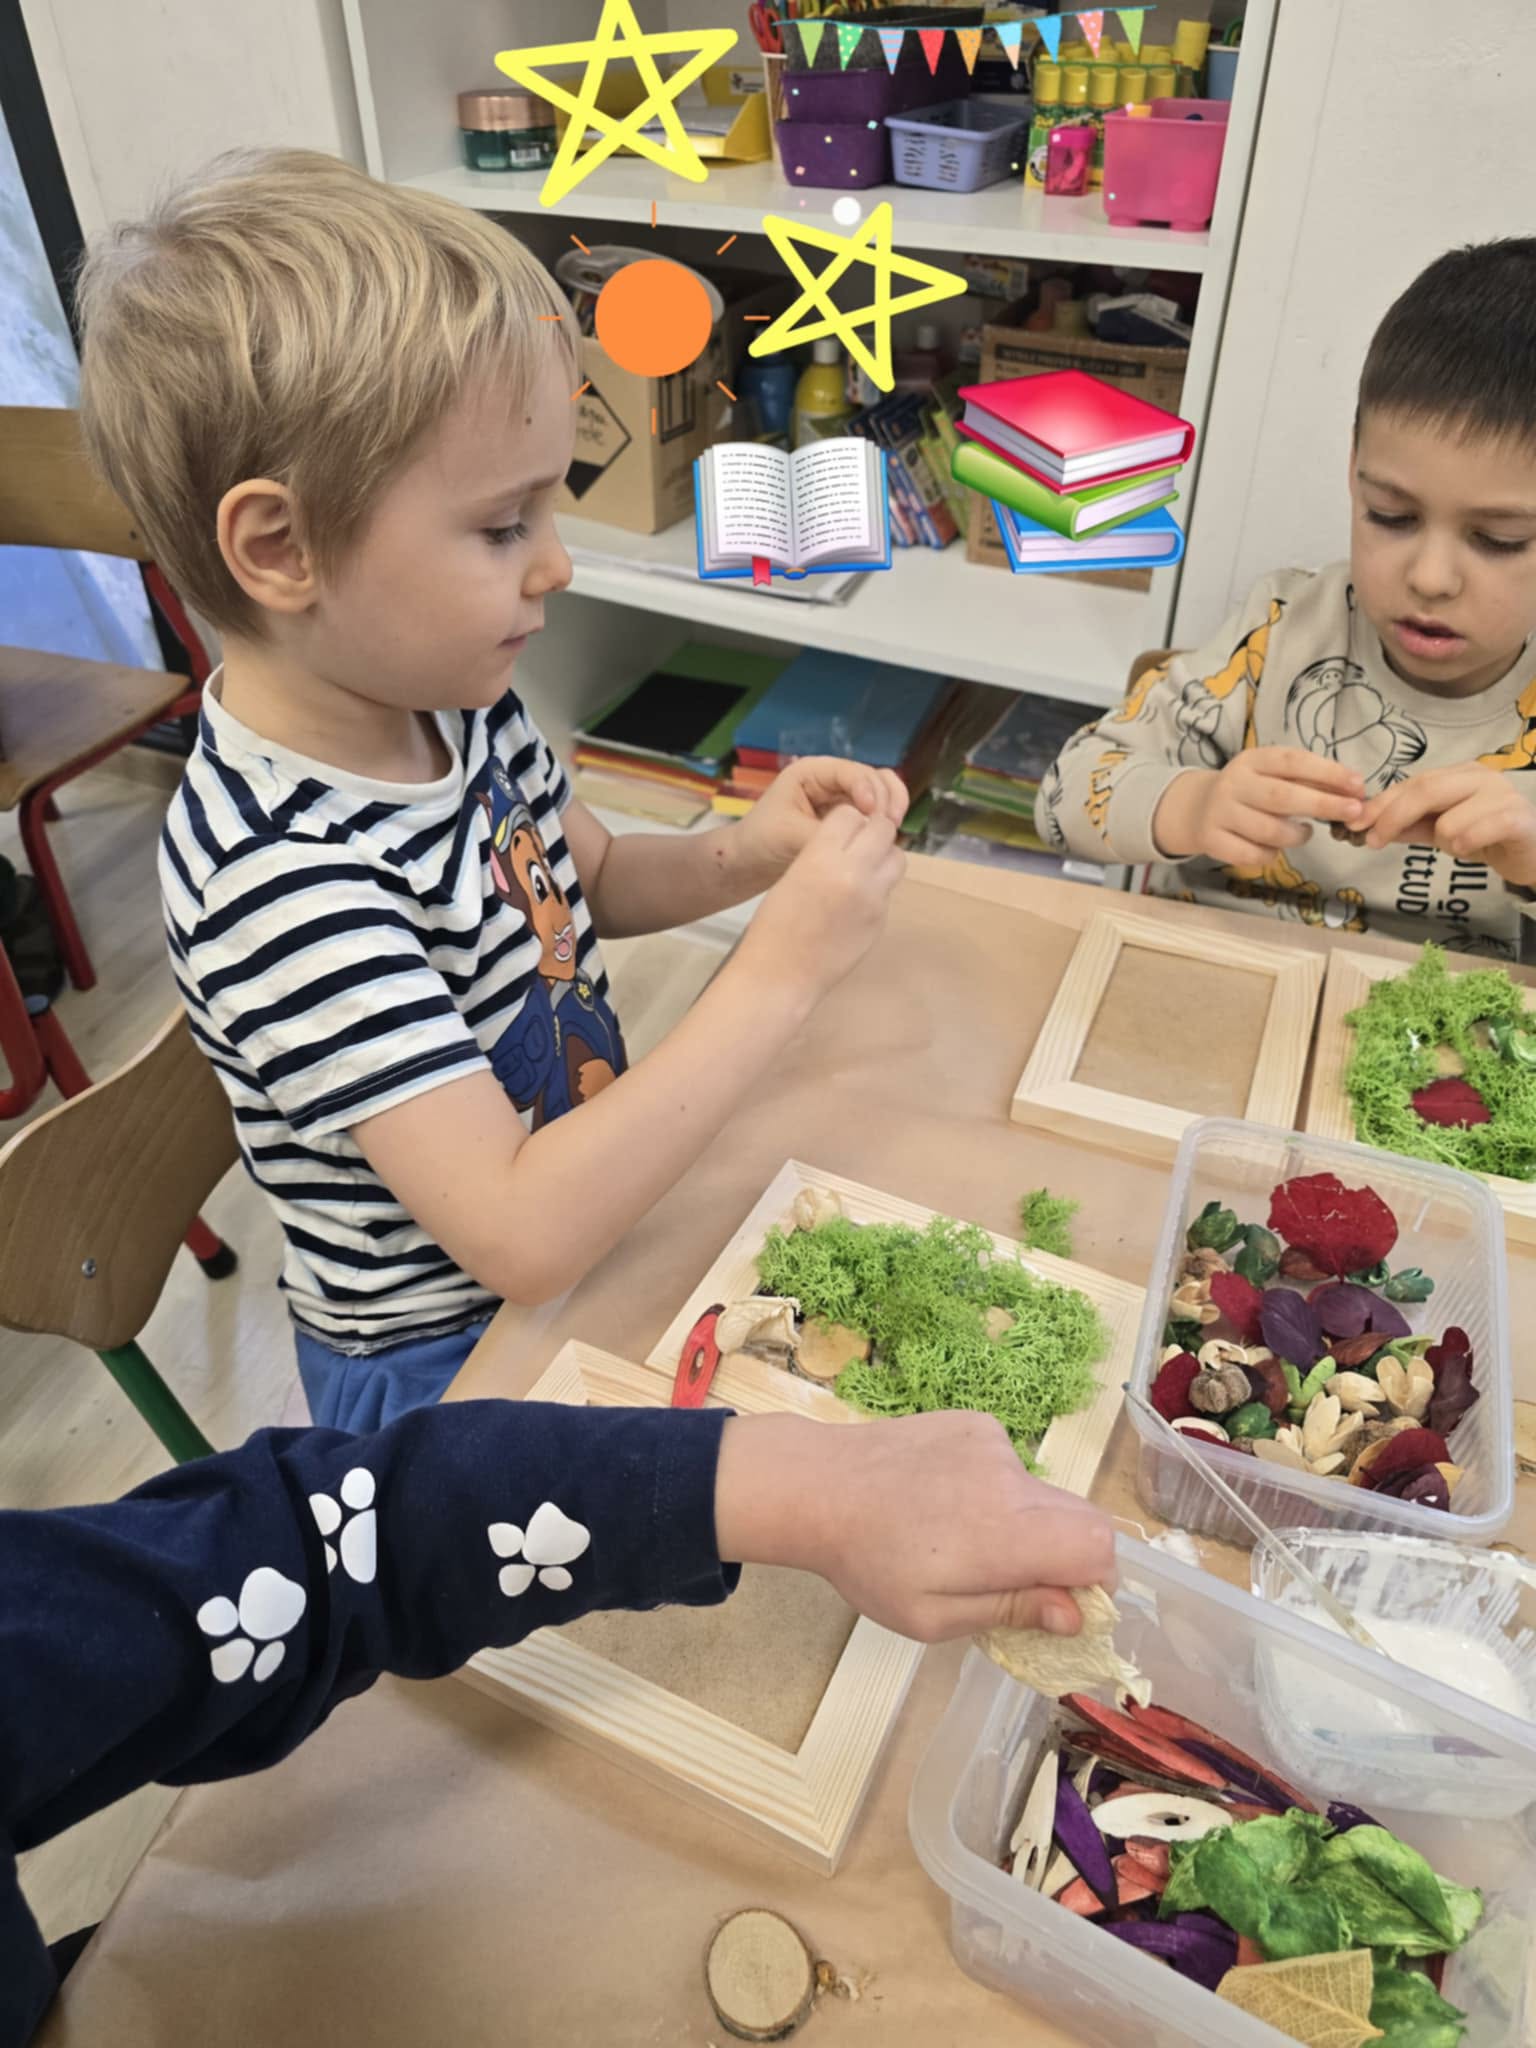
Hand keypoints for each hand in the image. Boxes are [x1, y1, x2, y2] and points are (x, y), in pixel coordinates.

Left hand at [714, 1409, 1115, 1641]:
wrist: (819, 1485)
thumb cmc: (869, 1563)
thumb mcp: (934, 1616)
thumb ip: (1013, 1610)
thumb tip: (1076, 1613)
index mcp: (1005, 1533)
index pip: (1099, 1546)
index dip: (1095, 1581)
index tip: (1060, 1603)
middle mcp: (1011, 1480)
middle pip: (1083, 1517)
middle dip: (1065, 1557)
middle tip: (1014, 1580)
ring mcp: (995, 1442)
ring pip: (1044, 1495)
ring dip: (1024, 1524)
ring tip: (961, 1538)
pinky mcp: (976, 1422)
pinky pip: (1011, 1466)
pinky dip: (996, 1490)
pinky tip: (945, 1501)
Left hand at [733, 756, 907, 884]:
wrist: (748, 864)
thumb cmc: (760, 841)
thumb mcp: (789, 835)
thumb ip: (825, 834)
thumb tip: (862, 839)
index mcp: (812, 773)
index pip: (850, 771)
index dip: (867, 788)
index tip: (873, 813)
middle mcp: (830, 780)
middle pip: (873, 777)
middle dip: (885, 798)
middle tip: (890, 826)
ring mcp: (842, 799)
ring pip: (880, 793)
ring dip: (891, 808)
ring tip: (894, 831)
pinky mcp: (849, 819)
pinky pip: (875, 815)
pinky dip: (886, 823)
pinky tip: (889, 840)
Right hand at [736, 804, 904, 1003]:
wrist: (780, 976)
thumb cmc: (773, 927)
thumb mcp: (792, 875)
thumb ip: (822, 854)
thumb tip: (850, 841)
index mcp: (821, 858)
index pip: (850, 815)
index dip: (846, 819)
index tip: (840, 830)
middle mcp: (854, 873)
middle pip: (883, 830)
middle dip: (872, 831)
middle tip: (859, 843)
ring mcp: (873, 899)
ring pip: (897, 858)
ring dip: (883, 856)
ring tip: (863, 869)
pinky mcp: (881, 921)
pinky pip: (888, 890)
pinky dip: (877, 888)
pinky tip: (855, 903)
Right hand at [1154, 748, 1366, 864]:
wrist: (1197, 809)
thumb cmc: (1249, 792)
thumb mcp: (1273, 776)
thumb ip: (1309, 781)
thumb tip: (1354, 791)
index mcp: (1252, 760)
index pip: (1293, 761)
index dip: (1328, 772)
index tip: (1358, 784)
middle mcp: (1233, 783)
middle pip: (1281, 796)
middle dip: (1322, 804)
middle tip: (1353, 812)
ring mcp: (1220, 813)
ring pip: (1268, 830)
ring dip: (1297, 836)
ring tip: (1305, 832)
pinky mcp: (1211, 840)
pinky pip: (1252, 855)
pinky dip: (1271, 855)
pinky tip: (1274, 847)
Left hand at [1360, 765, 1535, 886]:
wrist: (1534, 852)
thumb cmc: (1488, 837)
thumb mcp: (1442, 831)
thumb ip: (1410, 826)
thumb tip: (1367, 826)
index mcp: (1460, 774)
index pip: (1412, 783)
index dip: (1380, 803)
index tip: (1353, 823)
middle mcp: (1481, 776)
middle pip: (1425, 790)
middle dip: (1392, 818)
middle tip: (1372, 842)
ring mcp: (1501, 794)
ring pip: (1448, 820)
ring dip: (1444, 841)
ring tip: (1462, 846)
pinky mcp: (1517, 817)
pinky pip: (1473, 833)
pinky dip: (1465, 846)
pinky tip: (1475, 850)